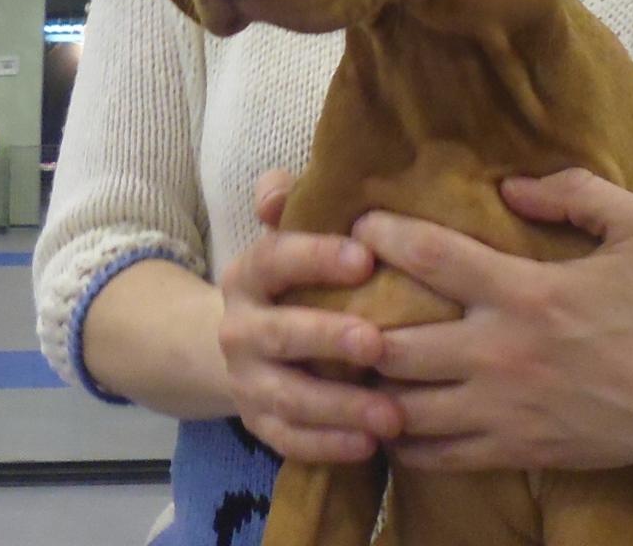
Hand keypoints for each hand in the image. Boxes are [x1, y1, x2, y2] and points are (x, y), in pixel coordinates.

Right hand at [217, 169, 403, 461]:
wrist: (241, 338)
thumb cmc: (292, 277)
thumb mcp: (287, 235)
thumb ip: (287, 204)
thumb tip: (275, 187)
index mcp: (250, 273)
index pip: (277, 259)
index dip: (317, 257)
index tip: (366, 257)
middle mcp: (240, 328)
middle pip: (282, 334)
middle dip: (328, 338)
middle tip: (377, 343)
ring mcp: (247, 380)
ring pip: (289, 397)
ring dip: (340, 407)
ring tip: (392, 414)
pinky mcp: (259, 423)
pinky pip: (291, 441)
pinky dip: (329, 446)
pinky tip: (370, 445)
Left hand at [352, 168, 632, 476]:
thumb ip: (578, 193)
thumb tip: (512, 186)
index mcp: (527, 293)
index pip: (432, 257)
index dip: (385, 235)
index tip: (359, 224)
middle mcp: (501, 355)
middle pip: (395, 343)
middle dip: (350, 321)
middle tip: (331, 301)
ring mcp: (504, 411)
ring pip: (404, 406)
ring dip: (366, 385)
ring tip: (346, 362)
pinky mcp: (516, 450)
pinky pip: (437, 454)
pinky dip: (402, 437)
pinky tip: (387, 417)